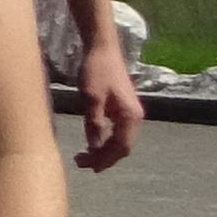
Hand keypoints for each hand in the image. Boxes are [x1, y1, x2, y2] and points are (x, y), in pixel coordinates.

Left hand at [75, 29, 144, 171]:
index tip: (89, 167)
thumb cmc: (96, 71)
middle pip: (123, 147)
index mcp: (130, 116)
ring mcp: (129, 113)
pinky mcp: (121, 108)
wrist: (102, 49)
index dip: (106, 160)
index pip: (122, 147)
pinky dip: (105, 140)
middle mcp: (134, 117)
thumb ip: (94, 123)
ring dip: (104, 150)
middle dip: (104, 158)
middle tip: (82, 163)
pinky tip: (92, 142)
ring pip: (120, 140)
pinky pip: (117, 131)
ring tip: (84, 156)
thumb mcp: (91, 98)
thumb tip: (94, 146)